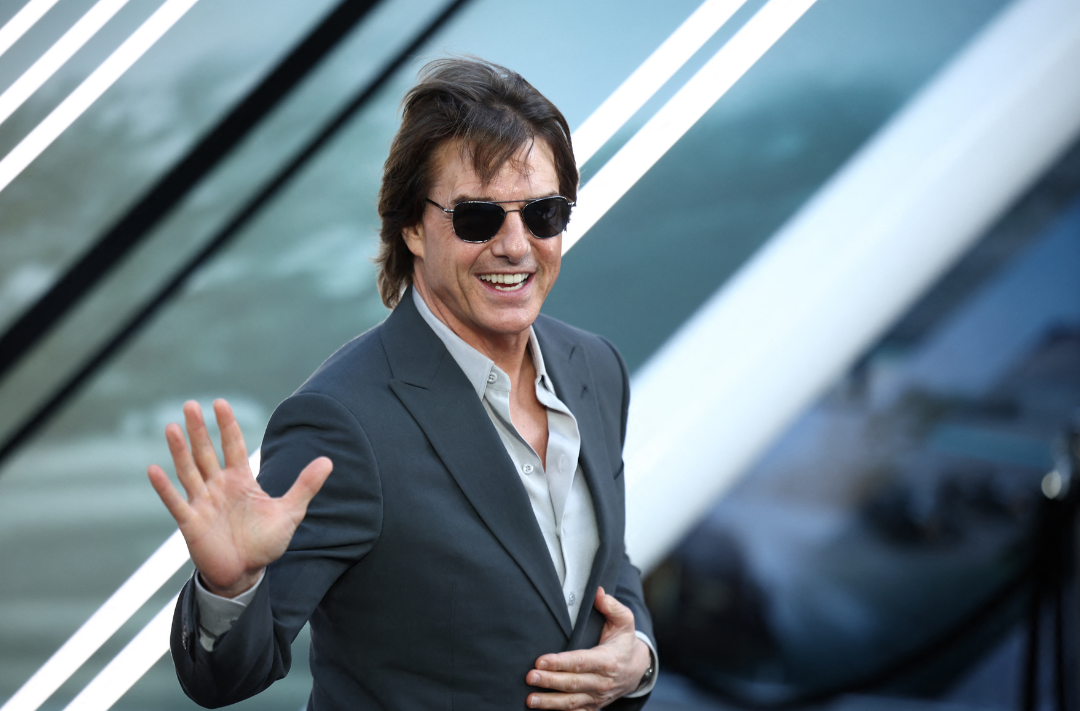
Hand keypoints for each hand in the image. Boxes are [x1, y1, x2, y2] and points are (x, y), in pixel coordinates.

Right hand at [147, 399, 331, 596]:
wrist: (245, 573)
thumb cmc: (265, 542)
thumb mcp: (290, 512)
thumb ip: (305, 486)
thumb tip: (328, 461)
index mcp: (241, 480)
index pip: (233, 446)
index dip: (227, 426)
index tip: (220, 403)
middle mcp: (218, 486)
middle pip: (206, 452)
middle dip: (199, 429)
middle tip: (190, 405)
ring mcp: (203, 502)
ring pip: (189, 470)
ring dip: (179, 450)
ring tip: (171, 427)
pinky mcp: (191, 522)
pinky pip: (175, 501)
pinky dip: (164, 487)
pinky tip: (153, 469)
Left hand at [525, 587, 651, 709]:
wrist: (636, 669)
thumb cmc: (624, 643)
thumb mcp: (624, 621)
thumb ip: (611, 606)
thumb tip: (597, 593)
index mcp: (608, 660)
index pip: (581, 662)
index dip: (560, 662)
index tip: (541, 661)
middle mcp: (603, 682)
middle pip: (573, 683)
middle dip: (550, 681)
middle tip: (530, 677)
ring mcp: (597, 696)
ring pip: (572, 702)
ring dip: (550, 702)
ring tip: (530, 699)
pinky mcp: (593, 706)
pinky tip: (543, 710)